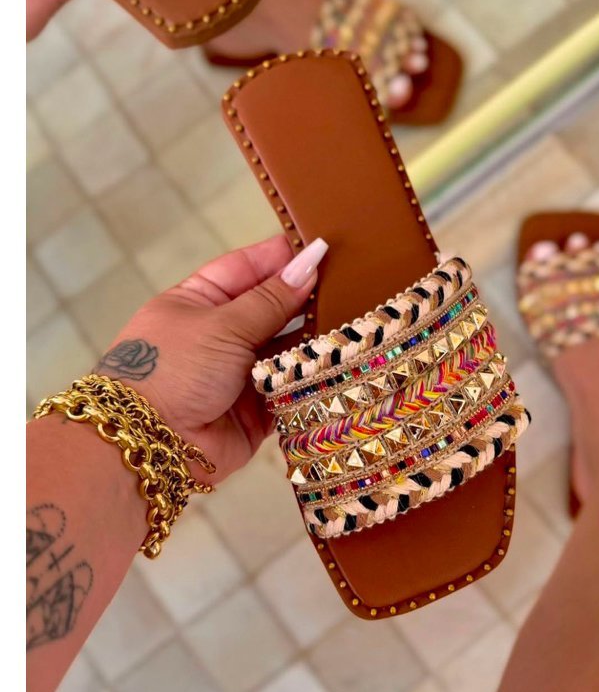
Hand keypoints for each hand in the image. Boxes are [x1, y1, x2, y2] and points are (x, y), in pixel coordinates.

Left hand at [93, 236, 327, 482]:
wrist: (152, 445)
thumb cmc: (173, 369)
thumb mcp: (222, 325)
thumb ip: (270, 299)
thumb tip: (309, 264)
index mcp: (200, 301)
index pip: (247, 268)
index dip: (282, 257)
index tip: (321, 246)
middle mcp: (222, 333)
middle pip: (272, 307)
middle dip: (305, 297)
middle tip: (350, 281)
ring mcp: (241, 371)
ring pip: (287, 347)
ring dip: (313, 337)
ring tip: (353, 318)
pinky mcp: (259, 409)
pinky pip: (292, 387)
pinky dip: (311, 376)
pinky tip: (344, 359)